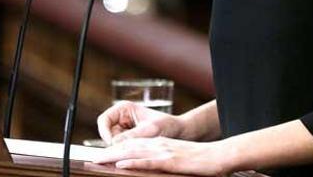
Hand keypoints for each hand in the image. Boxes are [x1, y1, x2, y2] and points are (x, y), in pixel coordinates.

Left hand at [93, 136, 234, 175]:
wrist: (220, 155)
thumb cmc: (201, 160)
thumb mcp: (178, 158)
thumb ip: (164, 161)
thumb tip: (151, 167)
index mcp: (160, 144)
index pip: (133, 146)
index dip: (115, 150)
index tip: (101, 156)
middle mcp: (159, 145)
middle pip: (129, 148)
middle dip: (109, 153)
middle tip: (92, 159)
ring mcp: (164, 152)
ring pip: (134, 153)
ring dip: (114, 157)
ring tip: (98, 160)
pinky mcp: (171, 161)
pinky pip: (148, 162)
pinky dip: (133, 163)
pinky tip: (121, 165)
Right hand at [97, 101, 184, 144]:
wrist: (179, 132)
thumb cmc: (167, 125)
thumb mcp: (149, 130)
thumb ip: (131, 136)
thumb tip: (113, 144)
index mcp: (124, 108)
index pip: (104, 120)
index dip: (105, 133)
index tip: (113, 145)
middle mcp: (121, 117)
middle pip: (106, 133)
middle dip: (114, 143)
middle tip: (127, 150)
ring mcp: (123, 128)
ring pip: (112, 142)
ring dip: (121, 148)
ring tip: (138, 148)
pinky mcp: (128, 138)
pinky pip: (120, 147)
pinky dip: (126, 151)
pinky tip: (138, 151)